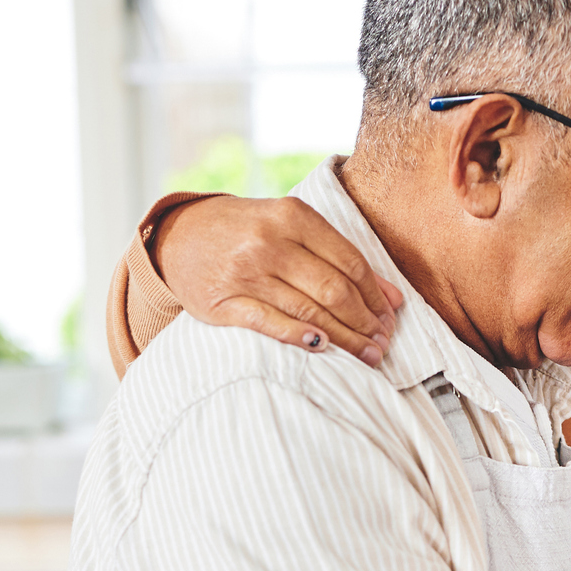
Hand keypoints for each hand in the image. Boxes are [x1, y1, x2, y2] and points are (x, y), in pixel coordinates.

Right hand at [154, 195, 403, 365]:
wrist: (178, 236)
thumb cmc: (246, 232)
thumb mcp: (289, 227)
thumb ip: (338, 256)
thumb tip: (392, 297)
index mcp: (292, 216)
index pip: (350, 262)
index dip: (376, 295)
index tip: (391, 317)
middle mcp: (270, 242)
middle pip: (334, 290)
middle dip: (365, 322)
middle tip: (382, 343)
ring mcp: (246, 273)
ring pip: (309, 312)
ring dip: (345, 339)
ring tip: (367, 355)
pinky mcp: (224, 302)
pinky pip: (271, 324)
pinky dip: (300, 338)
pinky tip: (324, 348)